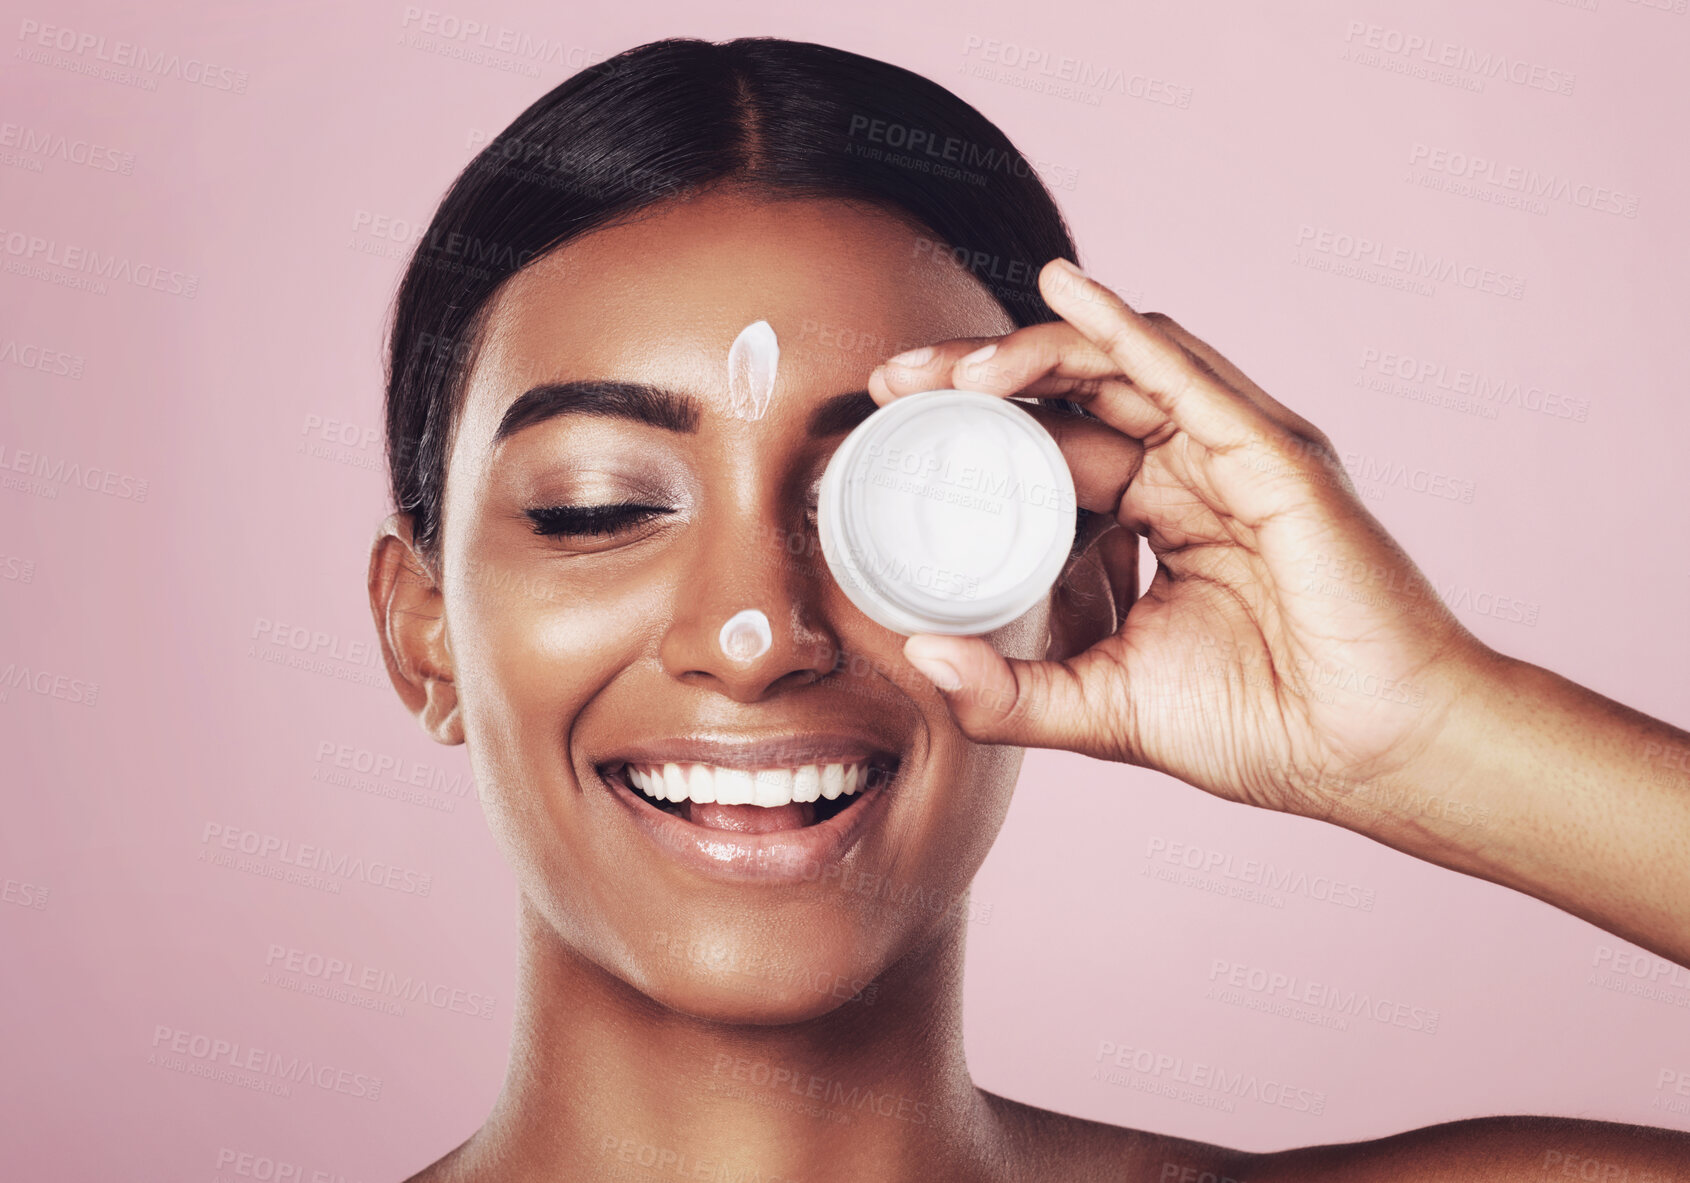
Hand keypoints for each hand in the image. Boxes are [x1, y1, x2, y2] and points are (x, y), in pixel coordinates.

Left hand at [867, 258, 1496, 818]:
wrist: (1369, 755)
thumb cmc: (1261, 729)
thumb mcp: (1101, 709)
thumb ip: (1010, 692)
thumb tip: (918, 657)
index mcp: (1154, 520)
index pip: (1052, 448)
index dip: (975, 432)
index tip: (894, 432)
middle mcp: (1189, 473)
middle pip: (1072, 394)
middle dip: (978, 380)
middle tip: (894, 382)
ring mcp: (1232, 455)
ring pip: (1118, 366)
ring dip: (1028, 354)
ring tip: (948, 370)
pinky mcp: (1272, 454)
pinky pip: (1184, 372)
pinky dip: (1118, 327)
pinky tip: (1059, 286)